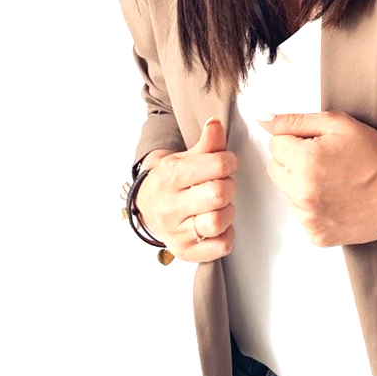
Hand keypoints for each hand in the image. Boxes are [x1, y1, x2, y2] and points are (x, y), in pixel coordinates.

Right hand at [135, 117, 239, 262]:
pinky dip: (225, 235)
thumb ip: (207, 144)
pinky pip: (220, 246)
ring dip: (227, 212)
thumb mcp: (185, 158)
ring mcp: (176, 232)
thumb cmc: (171, 181)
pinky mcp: (185, 251)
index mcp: (170, 177)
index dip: (230, 162)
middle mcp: (170, 206)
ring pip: (218, 221)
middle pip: (219, 194)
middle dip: (228, 187)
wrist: (146, 207)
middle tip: (222, 185)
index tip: (227, 163)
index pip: (216, 165)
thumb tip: (216, 124)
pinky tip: (217, 225)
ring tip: (218, 206)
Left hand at [255, 110, 376, 245]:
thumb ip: (294, 120)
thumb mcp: (337, 124)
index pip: (275, 144)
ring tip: (333, 182)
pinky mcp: (317, 235)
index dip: (297, 140)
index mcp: (305, 161)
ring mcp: (309, 217)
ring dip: (301, 185)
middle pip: (275, 169)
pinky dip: (313, 208)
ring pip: (286, 193)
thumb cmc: (375, 156)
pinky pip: (300, 216)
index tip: (319, 145)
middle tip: (326, 162)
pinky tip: (335, 200)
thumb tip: (262, 119)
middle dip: (294, 162)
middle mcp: (303, 192)